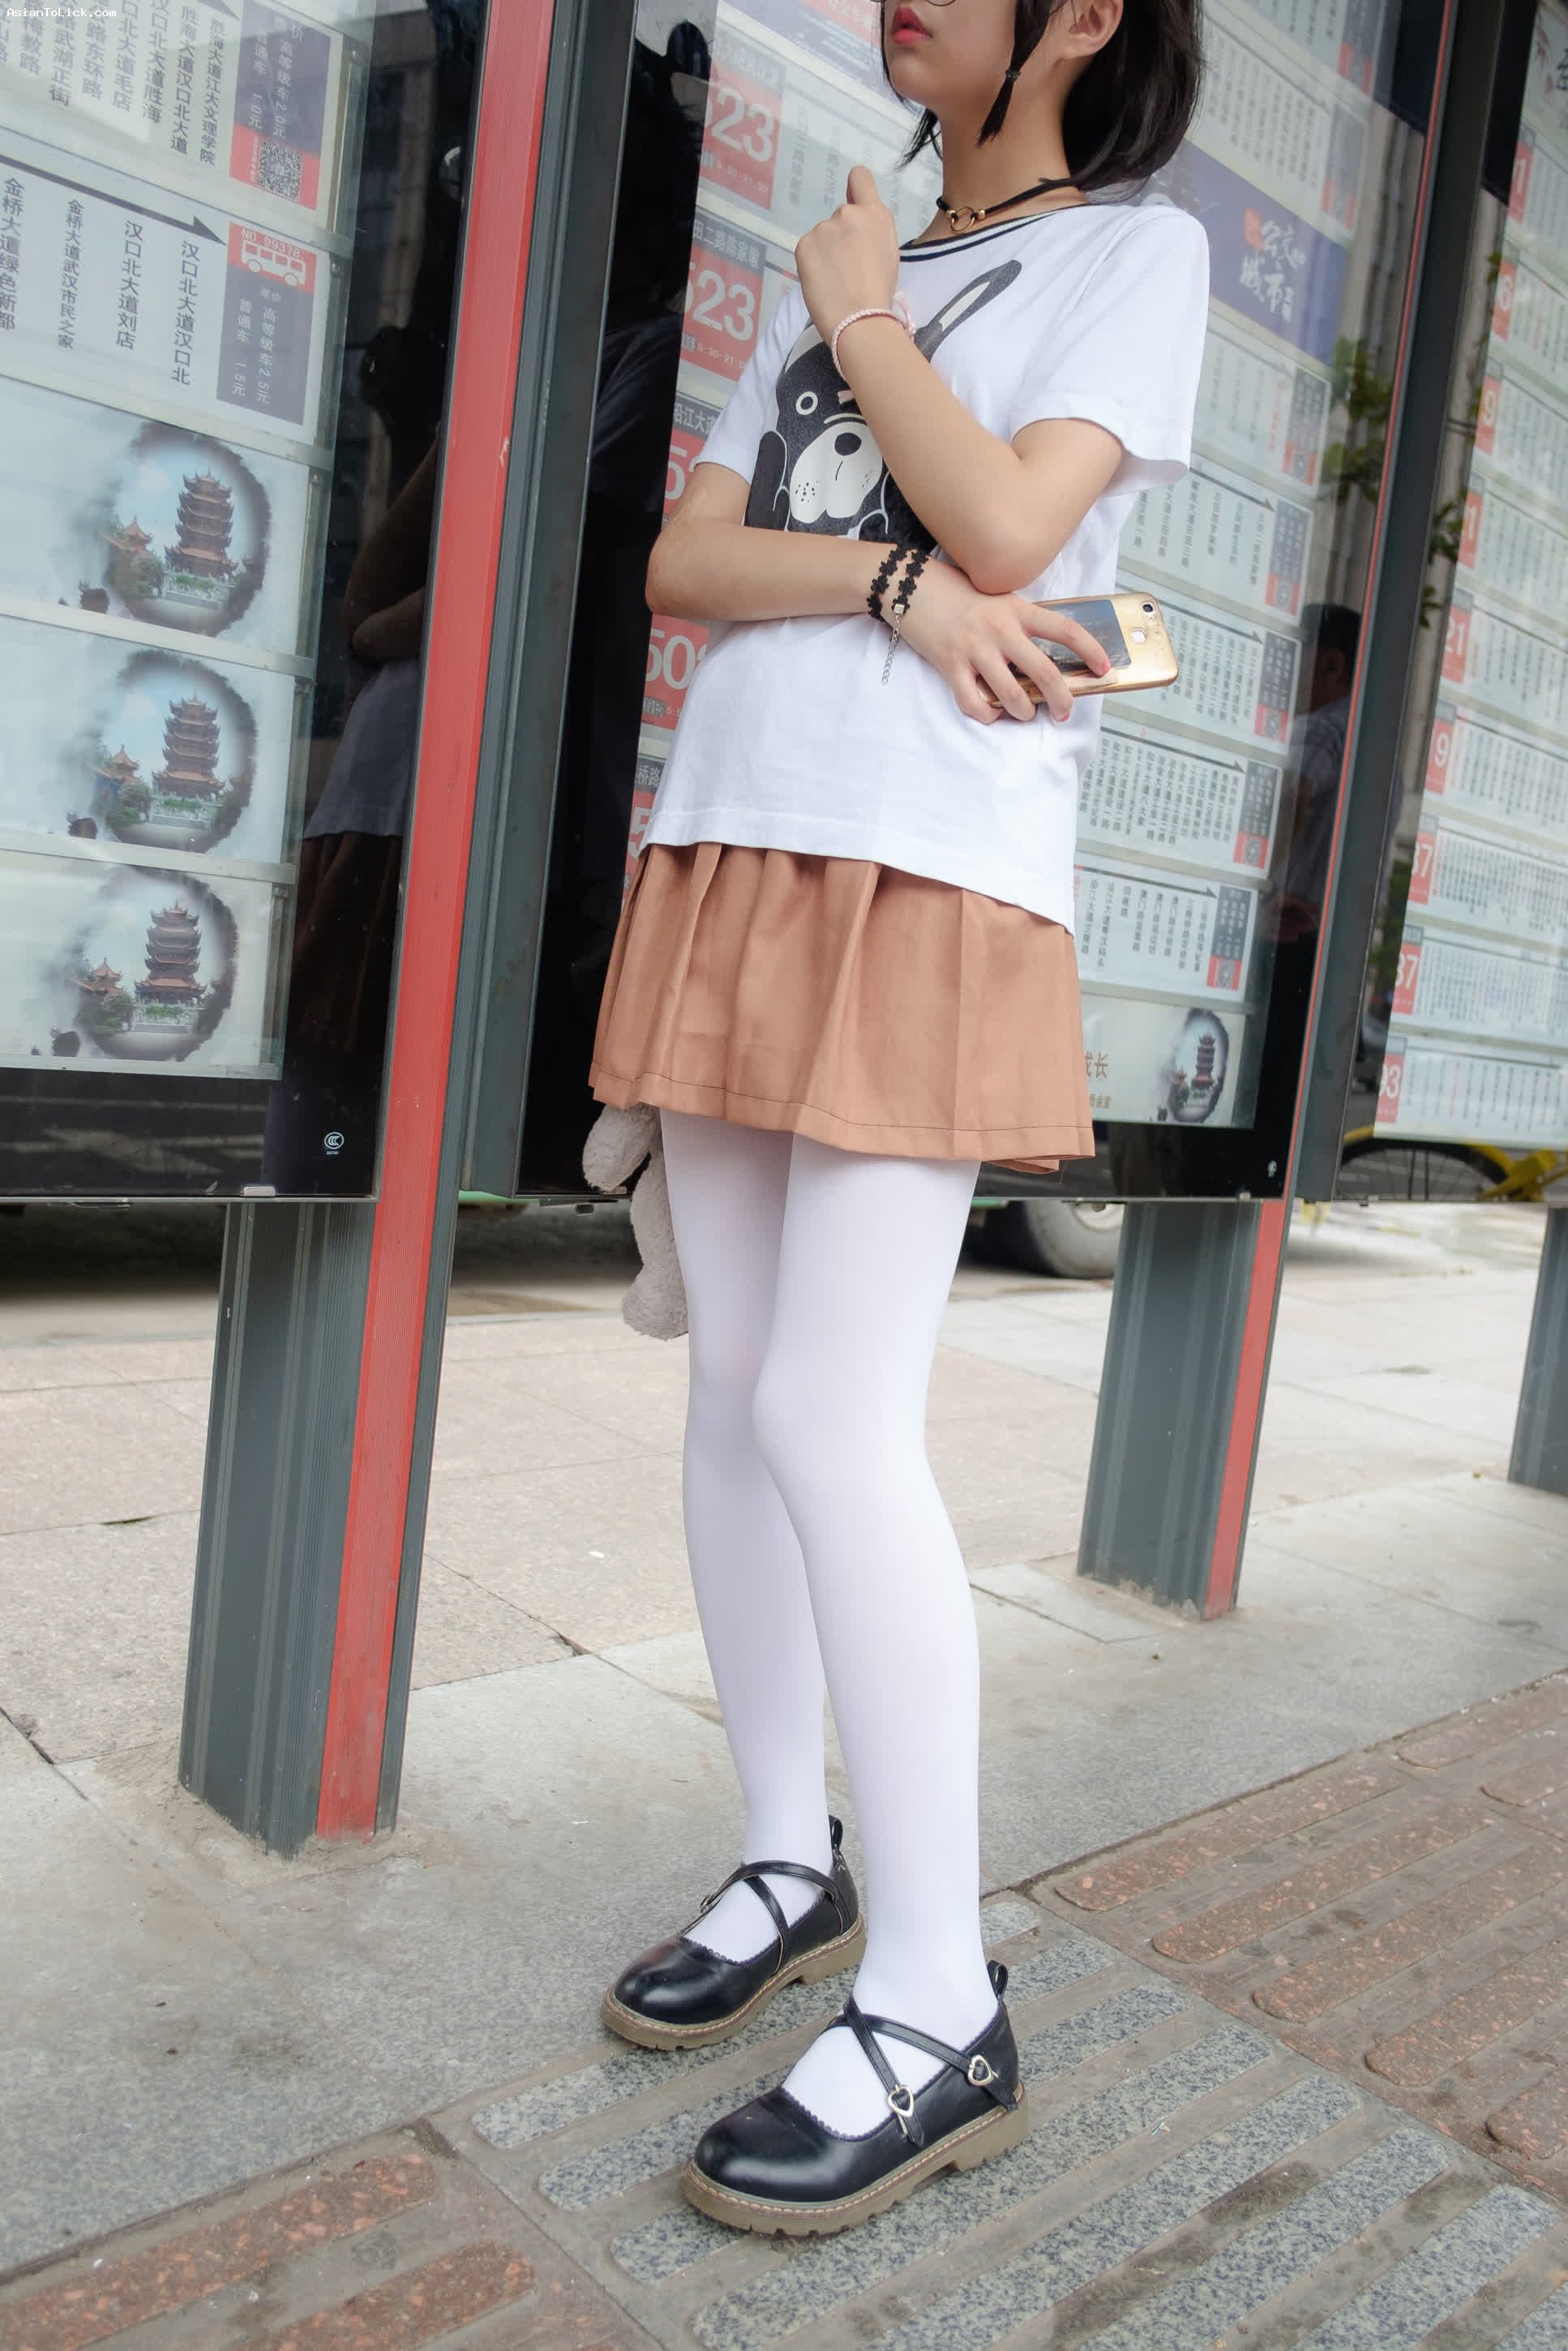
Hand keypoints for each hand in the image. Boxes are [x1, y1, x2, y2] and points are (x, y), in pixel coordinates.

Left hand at [796, 164, 900, 347]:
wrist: (861, 320)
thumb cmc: (880, 294)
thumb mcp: (888, 252)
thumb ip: (873, 230)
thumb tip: (858, 223)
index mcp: (875, 214)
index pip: (859, 178)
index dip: (855, 188)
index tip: (853, 204)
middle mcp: (849, 213)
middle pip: (841, 217)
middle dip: (842, 237)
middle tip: (848, 269)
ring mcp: (824, 227)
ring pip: (823, 236)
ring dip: (826, 253)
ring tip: (836, 281)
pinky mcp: (804, 244)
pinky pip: (808, 250)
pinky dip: (812, 264)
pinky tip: (822, 283)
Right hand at [891, 561, 1111, 722]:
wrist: (911, 586)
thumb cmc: (957, 593)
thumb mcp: (998, 599)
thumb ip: (1020, 623)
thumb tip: (1043, 656)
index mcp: (1018, 610)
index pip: (1066, 631)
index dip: (1091, 651)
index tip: (1104, 669)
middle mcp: (1001, 630)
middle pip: (1045, 673)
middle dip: (1062, 700)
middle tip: (1063, 712)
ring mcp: (975, 649)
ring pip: (1012, 696)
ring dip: (1024, 713)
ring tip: (1026, 714)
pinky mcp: (950, 665)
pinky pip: (975, 703)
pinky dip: (987, 715)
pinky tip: (991, 712)